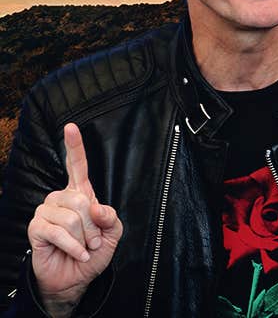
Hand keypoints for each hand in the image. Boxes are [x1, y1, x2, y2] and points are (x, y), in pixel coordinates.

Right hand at [27, 123, 122, 315]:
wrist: (76, 278)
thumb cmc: (93, 252)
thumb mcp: (113, 233)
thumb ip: (111, 217)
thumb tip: (97, 207)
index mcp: (80, 194)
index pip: (77, 166)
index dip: (74, 146)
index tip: (71, 127)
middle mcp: (60, 198)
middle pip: (82, 201)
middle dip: (94, 226)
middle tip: (95, 241)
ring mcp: (46, 212)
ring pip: (72, 217)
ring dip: (85, 238)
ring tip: (84, 247)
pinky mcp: (36, 228)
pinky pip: (59, 232)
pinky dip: (75, 247)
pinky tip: (78, 254)